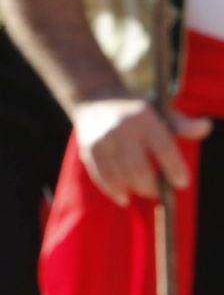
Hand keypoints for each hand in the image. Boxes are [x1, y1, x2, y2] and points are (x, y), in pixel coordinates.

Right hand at [71, 98, 211, 206]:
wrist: (94, 96)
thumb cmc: (136, 109)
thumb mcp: (161, 110)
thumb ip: (183, 124)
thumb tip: (206, 127)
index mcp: (144, 117)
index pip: (164, 148)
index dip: (174, 168)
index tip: (182, 182)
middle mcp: (122, 128)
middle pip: (138, 167)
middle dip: (150, 185)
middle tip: (157, 192)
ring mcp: (103, 139)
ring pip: (119, 174)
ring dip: (133, 189)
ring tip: (142, 192)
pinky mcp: (88, 148)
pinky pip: (101, 175)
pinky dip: (112, 190)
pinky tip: (123, 197)